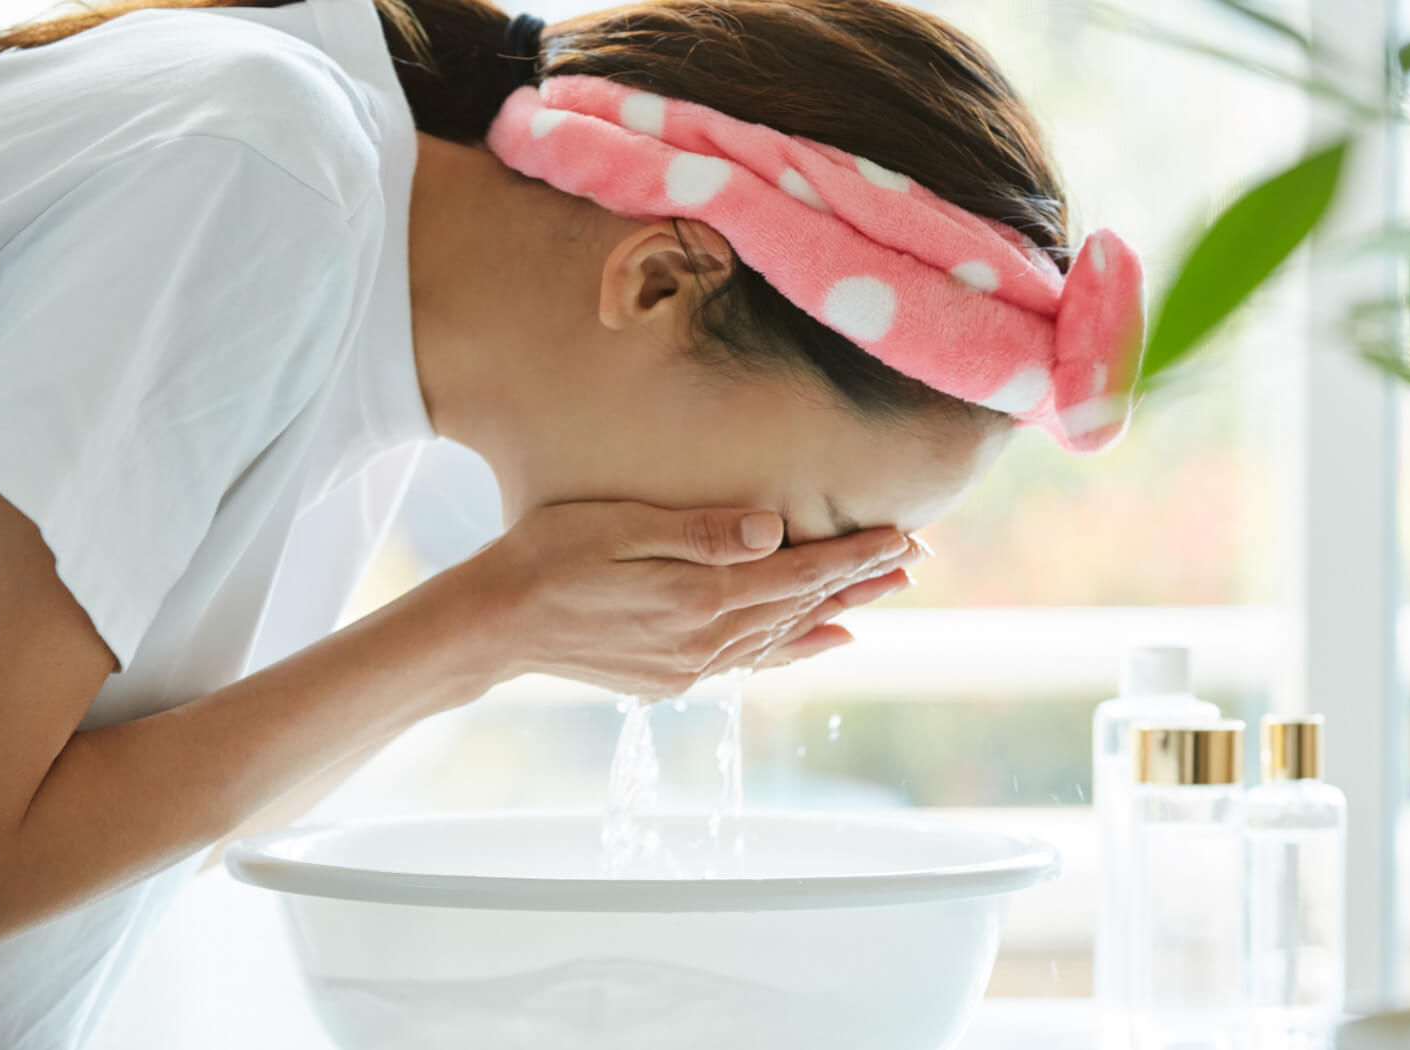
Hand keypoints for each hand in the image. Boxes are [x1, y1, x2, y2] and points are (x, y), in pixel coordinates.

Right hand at [447, 501, 924, 698]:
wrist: (493, 625)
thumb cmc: (547, 556)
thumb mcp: (620, 527)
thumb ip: (701, 531)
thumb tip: (776, 529)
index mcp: (700, 599)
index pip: (799, 573)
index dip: (854, 555)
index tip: (904, 536)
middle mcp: (706, 641)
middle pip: (804, 607)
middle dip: (861, 581)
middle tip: (916, 561)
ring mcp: (691, 665)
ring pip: (785, 635)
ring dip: (838, 613)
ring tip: (884, 596)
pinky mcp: (674, 676)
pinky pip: (754, 659)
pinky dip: (797, 647)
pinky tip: (826, 640)